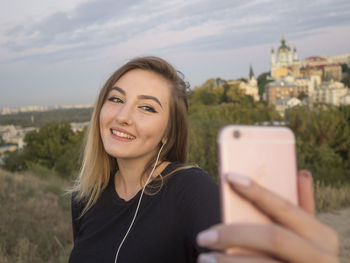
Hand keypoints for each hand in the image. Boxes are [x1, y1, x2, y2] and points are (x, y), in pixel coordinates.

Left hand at [196, 171, 338, 262]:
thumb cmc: (302, 258)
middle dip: (234, 235)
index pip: (284, 207)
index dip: (257, 191)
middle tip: (203, 237)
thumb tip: (302, 173)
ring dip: (228, 261)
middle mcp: (320, 257)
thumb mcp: (309, 236)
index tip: (228, 176)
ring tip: (204, 258)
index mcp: (321, 235)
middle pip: (273, 238)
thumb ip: (303, 208)